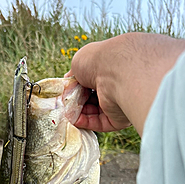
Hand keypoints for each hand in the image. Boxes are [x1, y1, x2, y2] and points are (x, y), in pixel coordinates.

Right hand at [66, 33, 184, 135]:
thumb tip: (68, 83)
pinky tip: (74, 119)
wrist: (116, 70)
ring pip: (95, 112)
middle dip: (77, 101)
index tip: (66, 91)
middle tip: (65, 103)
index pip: (91, 82)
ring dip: (79, 113)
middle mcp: (115, 86)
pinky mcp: (119, 118)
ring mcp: (118, 103)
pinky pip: (100, 123)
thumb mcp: (79, 62)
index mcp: (109, 70)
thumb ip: (73, 74)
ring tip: (67, 112)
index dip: (77, 87)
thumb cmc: (98, 60)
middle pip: (92, 98)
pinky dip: (86, 122)